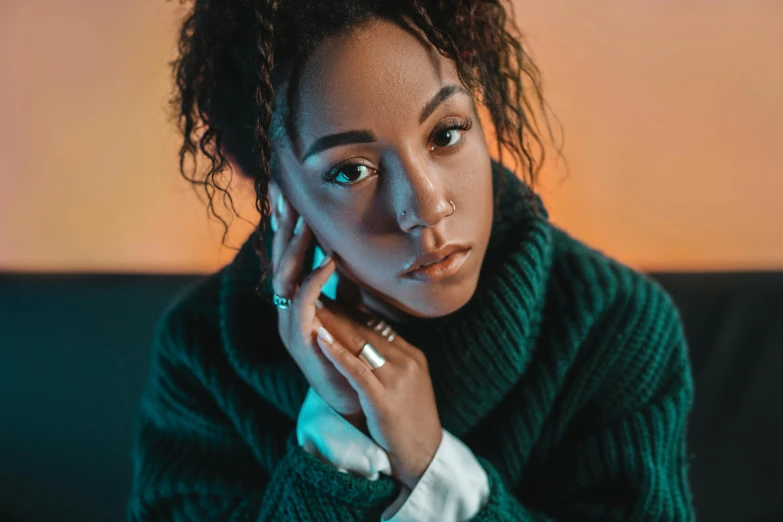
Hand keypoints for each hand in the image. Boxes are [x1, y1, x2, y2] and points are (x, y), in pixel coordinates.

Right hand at [270, 191, 360, 417]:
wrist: (355, 400)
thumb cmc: (350, 356)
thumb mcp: (348, 313)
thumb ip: (344, 286)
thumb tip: (344, 254)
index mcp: (296, 302)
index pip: (287, 256)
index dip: (286, 225)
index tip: (287, 192)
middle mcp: (286, 311)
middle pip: (280, 261)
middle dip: (283, 227)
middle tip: (286, 193)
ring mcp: (290, 326)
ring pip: (285, 279)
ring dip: (295, 248)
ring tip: (306, 219)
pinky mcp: (301, 342)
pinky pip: (303, 304)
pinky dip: (313, 280)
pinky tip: (327, 259)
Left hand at [314, 302, 442, 489]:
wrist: (424, 455)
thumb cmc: (409, 421)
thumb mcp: (406, 382)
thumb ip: (390, 360)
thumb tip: (366, 338)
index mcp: (410, 355)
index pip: (375, 326)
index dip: (349, 311)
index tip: (327, 296)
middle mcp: (405, 362)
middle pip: (365, 330)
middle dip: (337, 311)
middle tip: (312, 292)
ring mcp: (396, 380)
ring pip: (360, 345)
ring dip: (333, 325)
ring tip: (311, 307)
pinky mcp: (383, 400)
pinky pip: (357, 371)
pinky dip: (337, 354)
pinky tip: (321, 339)